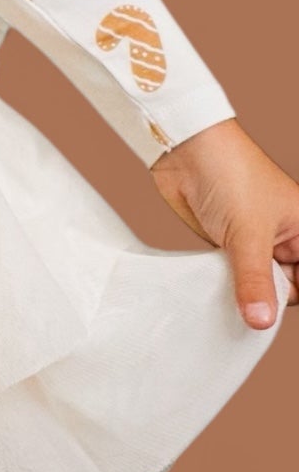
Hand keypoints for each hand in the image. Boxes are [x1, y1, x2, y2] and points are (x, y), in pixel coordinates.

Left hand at [150, 119, 298, 330]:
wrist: (185, 150)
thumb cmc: (231, 173)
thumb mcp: (249, 234)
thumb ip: (256, 280)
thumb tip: (261, 321)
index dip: (294, 296)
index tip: (274, 315)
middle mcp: (285, 239)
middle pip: (287, 287)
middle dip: (270, 301)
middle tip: (251, 315)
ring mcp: (256, 243)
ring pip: (259, 285)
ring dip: (246, 296)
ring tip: (232, 307)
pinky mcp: (228, 245)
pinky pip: (234, 277)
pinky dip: (227, 288)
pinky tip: (216, 296)